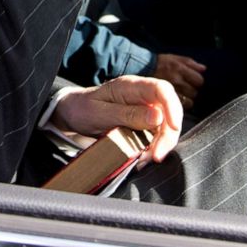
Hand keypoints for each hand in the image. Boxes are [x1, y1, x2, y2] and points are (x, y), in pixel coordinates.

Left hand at [52, 76, 181, 163]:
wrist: (74, 113)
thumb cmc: (84, 109)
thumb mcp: (101, 113)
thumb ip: (128, 114)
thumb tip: (158, 117)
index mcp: (131, 86)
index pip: (162, 89)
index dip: (172, 107)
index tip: (172, 128)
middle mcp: (142, 96)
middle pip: (169, 111)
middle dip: (168, 135)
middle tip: (155, 156)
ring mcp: (144, 109)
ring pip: (166, 126)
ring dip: (160, 145)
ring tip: (143, 160)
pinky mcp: (144, 123)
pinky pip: (156, 135)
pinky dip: (153, 148)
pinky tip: (142, 158)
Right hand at [152, 54, 205, 109]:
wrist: (141, 69)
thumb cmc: (159, 64)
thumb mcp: (174, 58)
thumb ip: (190, 63)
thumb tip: (204, 69)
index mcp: (180, 68)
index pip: (199, 80)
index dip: (197, 81)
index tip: (193, 82)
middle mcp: (176, 79)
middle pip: (194, 91)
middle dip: (192, 91)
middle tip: (185, 89)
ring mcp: (171, 90)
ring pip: (189, 101)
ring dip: (187, 100)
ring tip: (181, 97)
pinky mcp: (166, 100)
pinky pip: (180, 107)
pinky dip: (181, 106)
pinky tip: (177, 102)